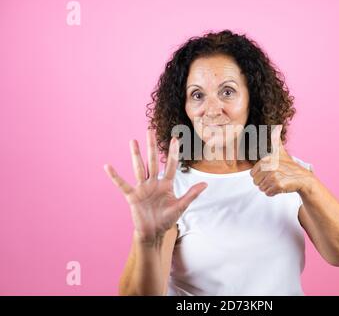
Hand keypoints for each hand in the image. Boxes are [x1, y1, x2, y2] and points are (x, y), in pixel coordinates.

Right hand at [104, 128, 207, 244]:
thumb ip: (191, 194)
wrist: (153, 233)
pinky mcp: (132, 196)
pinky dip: (115, 176)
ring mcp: (142, 188)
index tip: (175, 139)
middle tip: (150, 130)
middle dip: (152, 146)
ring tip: (133, 141)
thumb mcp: (181, 207)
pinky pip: (122, 184)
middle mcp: (153, 183)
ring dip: (136, 155)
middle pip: (153, 161)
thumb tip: (206, 184)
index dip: (173, 153)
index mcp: (166, 184)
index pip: (171, 165)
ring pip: (139, 168)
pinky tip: (108, 166)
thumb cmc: (167, 219)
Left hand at [250, 125, 314, 196]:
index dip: (261, 176)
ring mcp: (274, 175)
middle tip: (275, 178)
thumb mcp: (280, 151)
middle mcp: (269, 166)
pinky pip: (268, 193)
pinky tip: (281, 187)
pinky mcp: (278, 185)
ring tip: (279, 182)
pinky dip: (273, 193)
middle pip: (256, 182)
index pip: (252, 174)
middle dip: (264, 183)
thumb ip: (276, 139)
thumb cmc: (289, 166)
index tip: (271, 172)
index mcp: (266, 159)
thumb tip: (278, 126)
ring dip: (269, 188)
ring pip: (262, 188)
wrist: (303, 178)